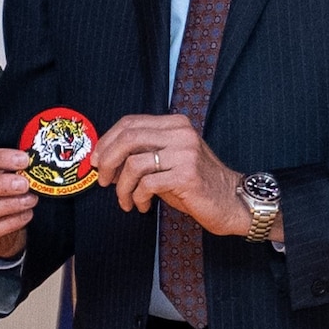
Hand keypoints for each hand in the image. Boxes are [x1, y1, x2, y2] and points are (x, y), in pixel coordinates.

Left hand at [92, 114, 262, 238]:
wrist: (232, 201)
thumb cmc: (197, 184)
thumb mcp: (170, 161)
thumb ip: (144, 154)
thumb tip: (107, 160)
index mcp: (174, 124)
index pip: (130, 123)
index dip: (107, 141)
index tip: (96, 159)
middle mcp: (180, 134)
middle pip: (128, 138)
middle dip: (107, 161)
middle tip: (103, 179)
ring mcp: (184, 153)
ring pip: (134, 164)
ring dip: (122, 187)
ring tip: (126, 201)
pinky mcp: (186, 176)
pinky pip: (147, 184)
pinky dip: (137, 197)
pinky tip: (142, 206)